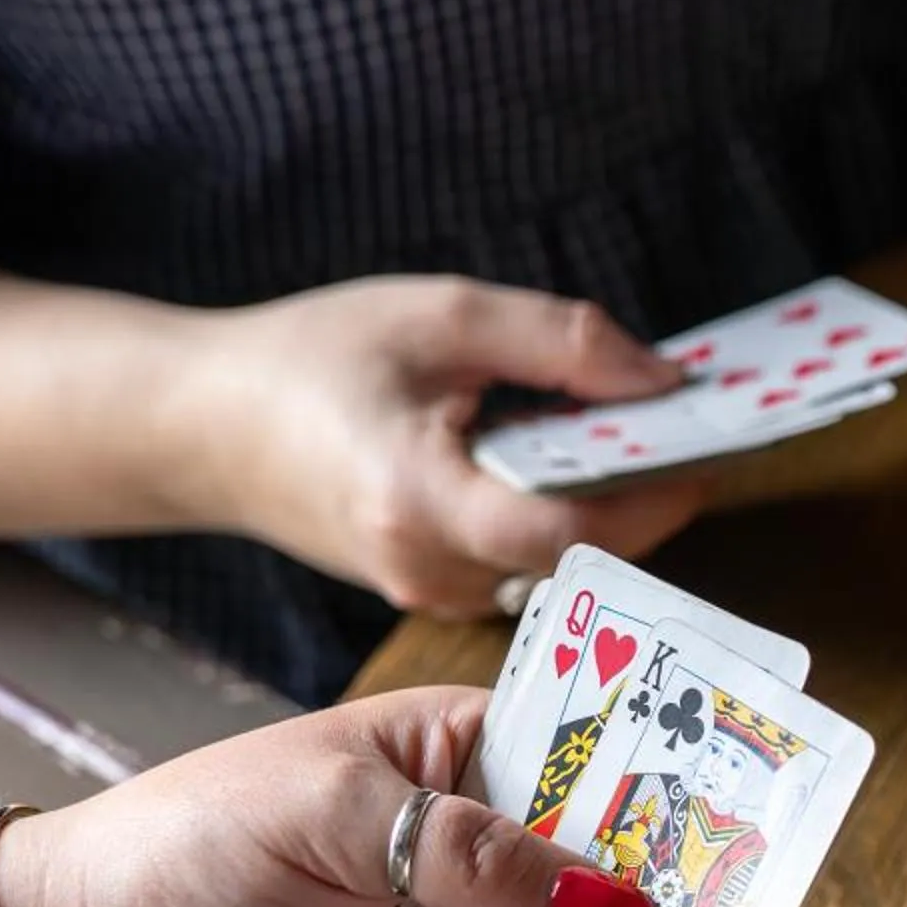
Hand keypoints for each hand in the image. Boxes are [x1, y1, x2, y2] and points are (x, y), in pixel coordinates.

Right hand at [198, 277, 707, 616]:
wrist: (197, 422)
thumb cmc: (305, 359)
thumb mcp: (440, 316)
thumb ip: (560, 342)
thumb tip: (665, 379)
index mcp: (421, 504)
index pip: (573, 530)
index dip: (656, 495)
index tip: (710, 447)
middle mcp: (429, 569)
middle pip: (580, 547)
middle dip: (644, 489)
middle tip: (693, 428)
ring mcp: (431, 589)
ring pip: (558, 555)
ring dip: (603, 497)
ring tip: (633, 429)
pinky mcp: (434, 586)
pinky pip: (524, 553)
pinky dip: (558, 505)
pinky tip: (564, 450)